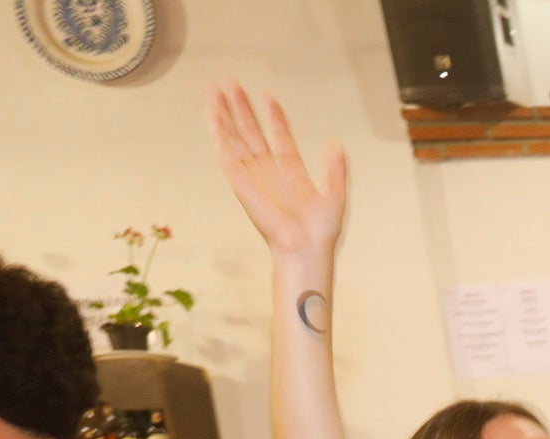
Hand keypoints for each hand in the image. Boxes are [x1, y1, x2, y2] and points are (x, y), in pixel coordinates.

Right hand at [209, 82, 347, 257]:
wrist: (306, 247)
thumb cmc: (322, 230)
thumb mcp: (336, 193)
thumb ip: (335, 168)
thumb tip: (337, 144)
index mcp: (292, 172)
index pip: (280, 136)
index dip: (274, 116)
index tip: (268, 95)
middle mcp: (269, 171)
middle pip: (251, 131)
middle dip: (241, 107)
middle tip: (231, 82)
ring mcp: (253, 174)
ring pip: (235, 137)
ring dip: (225, 113)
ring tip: (216, 88)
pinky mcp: (240, 180)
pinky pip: (226, 152)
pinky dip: (219, 132)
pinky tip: (212, 113)